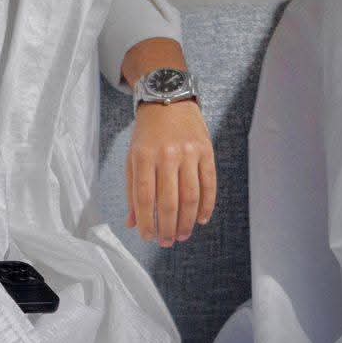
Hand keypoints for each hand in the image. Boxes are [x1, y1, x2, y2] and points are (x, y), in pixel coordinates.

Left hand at [125, 100, 216, 245]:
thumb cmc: (147, 134)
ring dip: (188, 221)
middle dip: (168, 227)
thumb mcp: (133, 157)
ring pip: (190, 196)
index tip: (148, 237)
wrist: (168, 100)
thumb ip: (132, 190)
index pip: (144, 197)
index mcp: (143, 156)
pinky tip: (202, 219)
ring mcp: (189, 153)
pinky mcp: (207, 152)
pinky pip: (209, 184)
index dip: (147, 221)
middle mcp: (166, 155)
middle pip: (169, 201)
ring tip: (183, 235)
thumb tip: (133, 223)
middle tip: (167, 242)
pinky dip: (207, 205)